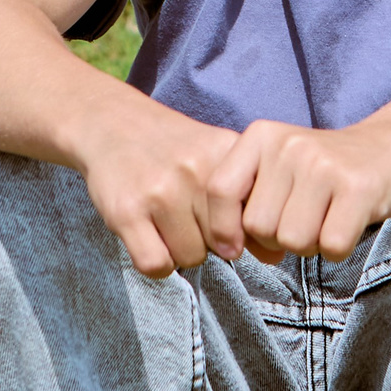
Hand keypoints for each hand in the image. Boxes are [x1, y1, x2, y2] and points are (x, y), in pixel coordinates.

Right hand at [64, 94, 244, 278]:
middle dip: (208, 240)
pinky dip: (156, 263)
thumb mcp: (217, 158)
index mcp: (227, 154)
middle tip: (186, 215)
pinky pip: (157, 265)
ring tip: (166, 222)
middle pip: (224, 244)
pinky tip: (149, 236)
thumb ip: (249, 202)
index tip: (223, 220)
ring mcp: (160, 191)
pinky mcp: (126, 211)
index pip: (254, 223)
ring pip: (191, 258)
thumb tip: (276, 257)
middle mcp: (196, 170)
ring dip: (180, 250)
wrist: (113, 124)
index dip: (239, 230)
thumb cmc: (174, 150)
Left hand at [206, 120, 390, 262]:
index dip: (222, 228)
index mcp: (261, 136)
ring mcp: (324, 165)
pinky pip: (331, 246)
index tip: (235, 247)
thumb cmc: (322, 171)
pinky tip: (346, 225)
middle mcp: (289, 145)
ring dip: (308, 246)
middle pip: (258, 226)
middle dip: (276, 240)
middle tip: (301, 223)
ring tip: (324, 221)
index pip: (220, 190)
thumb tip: (230, 249)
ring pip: (292, 241)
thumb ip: (247, 201)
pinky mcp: (359, 188)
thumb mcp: (277, 169)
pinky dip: (337, 249)